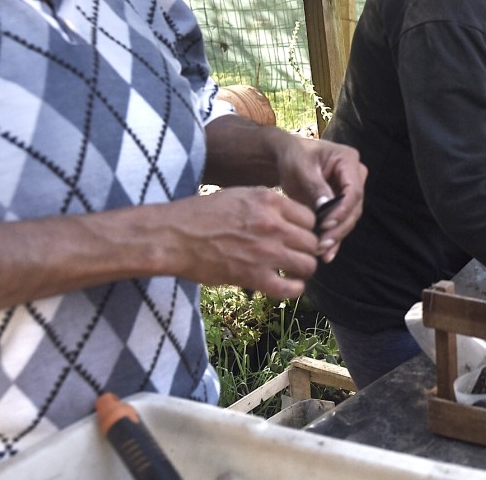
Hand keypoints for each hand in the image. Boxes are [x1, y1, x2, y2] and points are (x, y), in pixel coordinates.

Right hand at [160, 187, 320, 297]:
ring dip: (303, 270)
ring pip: (308, 264)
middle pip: (313, 241)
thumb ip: (268, 205)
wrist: (173, 236)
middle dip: (307, 250)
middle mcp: (273, 224)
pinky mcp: (254, 276)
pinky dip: (294, 290)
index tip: (300, 236)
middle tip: (297, 255)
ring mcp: (265, 251)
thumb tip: (289, 218)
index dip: (308, 229)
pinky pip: (291, 288)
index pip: (311, 217)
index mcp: (269, 201)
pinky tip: (288, 286)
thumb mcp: (240, 195)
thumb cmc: (201, 214)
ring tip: (293, 271)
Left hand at [270, 135, 366, 263]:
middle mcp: (355, 177)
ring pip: (349, 219)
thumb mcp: (302, 167)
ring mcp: (349, 192)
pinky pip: (340, 223)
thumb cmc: (294, 156)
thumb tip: (326, 207)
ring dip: (336, 237)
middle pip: (354, 208)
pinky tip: (326, 254)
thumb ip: (316, 185)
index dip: (342, 210)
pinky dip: (333, 239)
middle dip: (339, 228)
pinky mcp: (340, 205)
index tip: (326, 224)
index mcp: (349, 161)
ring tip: (321, 251)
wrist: (287, 158)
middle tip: (322, 244)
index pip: (353, 191)